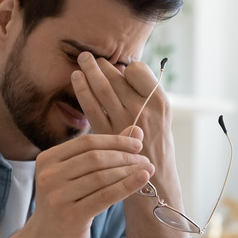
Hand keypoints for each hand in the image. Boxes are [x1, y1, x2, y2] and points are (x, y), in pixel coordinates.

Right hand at [22, 127, 154, 237]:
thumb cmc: (65, 205)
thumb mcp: (76, 177)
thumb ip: (103, 152)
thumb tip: (135, 131)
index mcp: (47, 159)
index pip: (86, 142)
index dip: (115, 141)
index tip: (137, 144)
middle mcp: (49, 176)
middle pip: (95, 158)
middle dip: (124, 156)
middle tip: (145, 159)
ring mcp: (57, 196)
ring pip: (102, 176)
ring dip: (129, 171)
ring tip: (147, 170)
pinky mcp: (70, 216)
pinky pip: (105, 196)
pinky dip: (127, 186)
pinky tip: (142, 179)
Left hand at [71, 52, 173, 171]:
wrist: (154, 181)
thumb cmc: (156, 148)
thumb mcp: (161, 119)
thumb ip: (145, 97)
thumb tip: (122, 72)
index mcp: (160, 102)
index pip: (138, 71)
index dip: (126, 67)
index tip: (119, 68)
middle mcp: (143, 110)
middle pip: (117, 78)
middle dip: (101, 64)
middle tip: (89, 56)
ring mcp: (124, 122)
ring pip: (102, 88)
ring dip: (89, 71)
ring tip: (82, 60)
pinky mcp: (107, 134)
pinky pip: (91, 107)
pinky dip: (82, 90)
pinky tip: (76, 79)